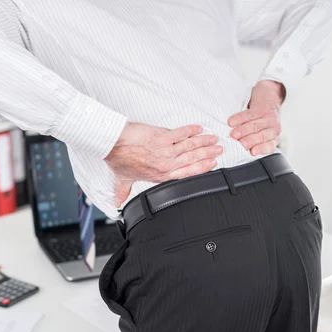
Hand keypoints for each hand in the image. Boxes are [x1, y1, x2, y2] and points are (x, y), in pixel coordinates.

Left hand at [105, 122, 222, 206]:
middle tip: (219, 150)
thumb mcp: (123, 181)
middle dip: (208, 154)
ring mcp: (165, 150)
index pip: (187, 173)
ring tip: (214, 139)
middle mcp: (166, 164)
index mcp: (160, 175)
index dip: (202, 168)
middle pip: (193, 159)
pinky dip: (191, 131)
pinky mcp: (162, 137)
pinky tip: (199, 129)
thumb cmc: (119, 160)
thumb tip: (118, 203)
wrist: (113, 144)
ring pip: (190, 146)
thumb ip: (123, 192)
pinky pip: (181, 133)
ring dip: (204, 142)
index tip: (212, 164)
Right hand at [228, 80, 284, 155]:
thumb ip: (256, 143)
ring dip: (243, 130)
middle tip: (240, 144)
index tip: (252, 152)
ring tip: (233, 134)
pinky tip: (232, 122)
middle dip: (249, 141)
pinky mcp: (261, 108)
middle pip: (261, 136)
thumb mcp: (265, 134)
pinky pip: (249, 114)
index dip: (261, 149)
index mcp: (274, 138)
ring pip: (254, 125)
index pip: (269, 146)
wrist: (270, 99)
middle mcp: (273, 129)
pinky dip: (239, 118)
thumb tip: (240, 152)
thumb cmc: (264, 121)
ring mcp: (268, 118)